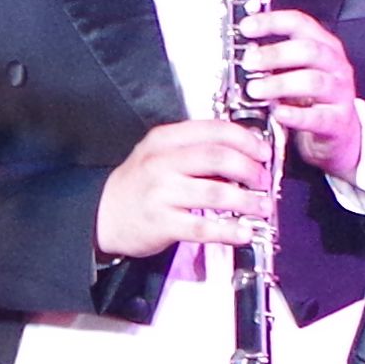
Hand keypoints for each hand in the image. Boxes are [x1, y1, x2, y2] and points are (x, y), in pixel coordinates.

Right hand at [96, 117, 280, 258]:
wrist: (101, 214)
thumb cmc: (138, 185)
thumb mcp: (160, 155)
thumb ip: (195, 150)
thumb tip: (243, 154)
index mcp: (164, 140)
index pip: (214, 130)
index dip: (246, 140)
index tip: (263, 151)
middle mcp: (161, 163)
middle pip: (217, 157)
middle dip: (250, 169)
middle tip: (263, 180)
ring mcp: (160, 193)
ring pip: (214, 192)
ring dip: (247, 201)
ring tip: (262, 207)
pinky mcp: (161, 223)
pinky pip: (202, 227)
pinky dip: (228, 230)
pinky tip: (243, 232)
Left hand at [232, 6, 363, 181]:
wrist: (339, 131)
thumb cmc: (313, 97)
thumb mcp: (296, 71)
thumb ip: (275, 61)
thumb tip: (245, 53)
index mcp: (323, 46)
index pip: (299, 23)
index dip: (272, 22)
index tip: (246, 27)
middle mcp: (335, 65)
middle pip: (309, 50)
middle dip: (275, 54)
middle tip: (249, 62)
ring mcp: (340, 92)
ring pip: (314, 82)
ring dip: (280, 84)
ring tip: (255, 90)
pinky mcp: (339, 120)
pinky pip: (318, 117)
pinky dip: (295, 115)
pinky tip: (277, 112)